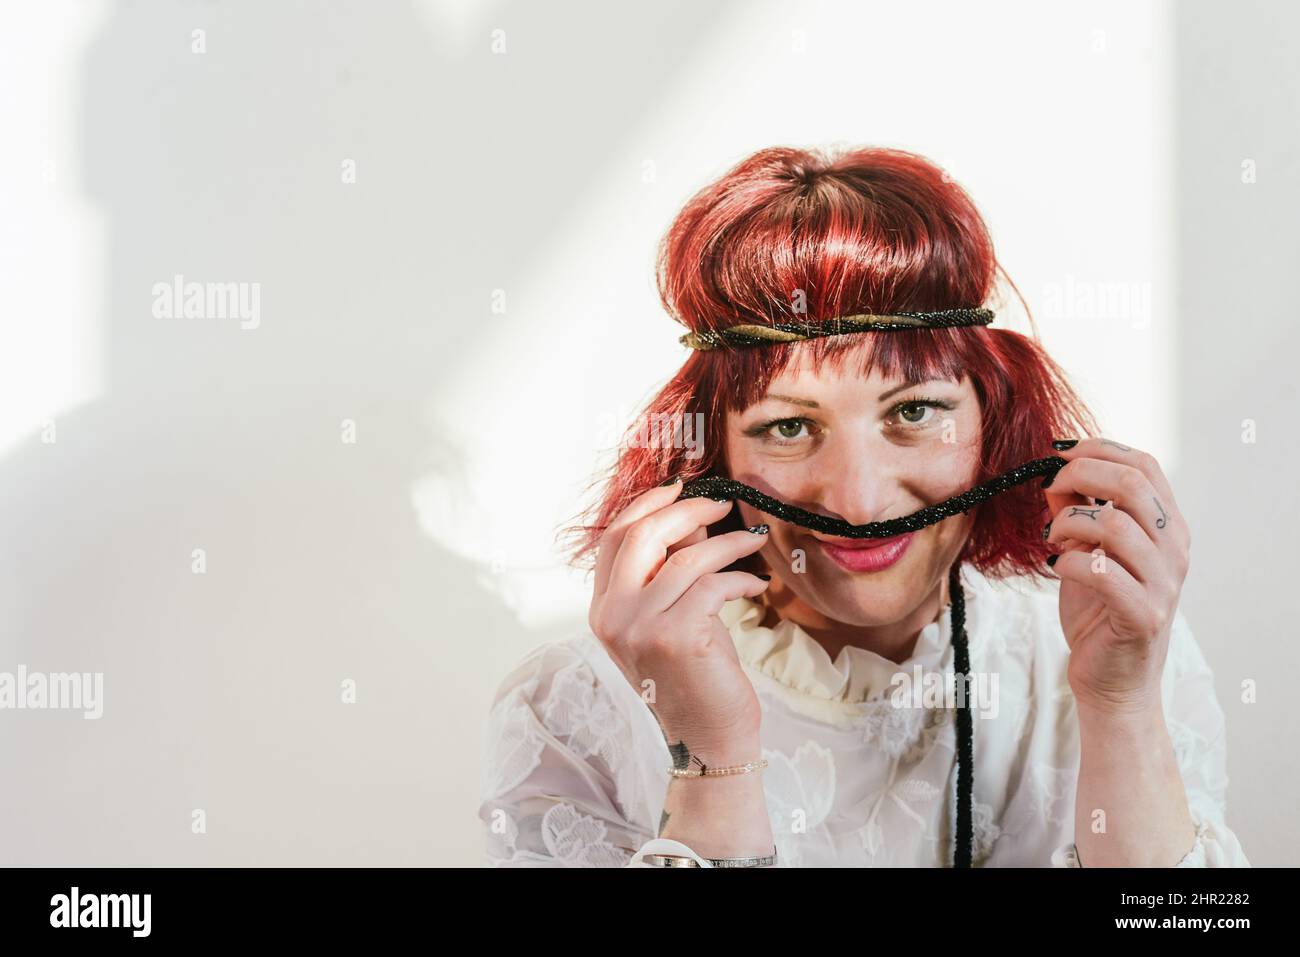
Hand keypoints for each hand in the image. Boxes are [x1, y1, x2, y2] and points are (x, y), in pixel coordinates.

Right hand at [587, 478, 772, 765]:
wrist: (708, 739)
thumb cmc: (695, 677)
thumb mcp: (673, 617)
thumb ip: (672, 569)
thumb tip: (693, 516)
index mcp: (603, 610)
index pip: (614, 538)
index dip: (647, 505)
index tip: (680, 488)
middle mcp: (613, 617)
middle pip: (642, 535)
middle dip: (686, 509)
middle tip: (722, 503)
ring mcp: (641, 628)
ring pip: (686, 557)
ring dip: (728, 542)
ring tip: (753, 540)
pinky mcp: (676, 638)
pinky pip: (714, 585)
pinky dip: (740, 576)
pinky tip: (756, 583)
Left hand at [1041, 437, 1191, 716]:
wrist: (1112, 680)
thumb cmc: (1099, 612)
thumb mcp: (1085, 550)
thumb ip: (1076, 512)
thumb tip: (1055, 473)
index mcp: (1167, 526)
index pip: (1144, 465)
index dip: (1099, 449)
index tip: (1058, 453)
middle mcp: (1175, 549)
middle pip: (1133, 485)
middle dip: (1081, 474)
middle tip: (1048, 487)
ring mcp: (1164, 583)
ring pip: (1117, 524)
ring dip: (1070, 522)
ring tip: (1052, 537)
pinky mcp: (1144, 615)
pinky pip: (1102, 571)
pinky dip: (1070, 561)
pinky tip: (1058, 567)